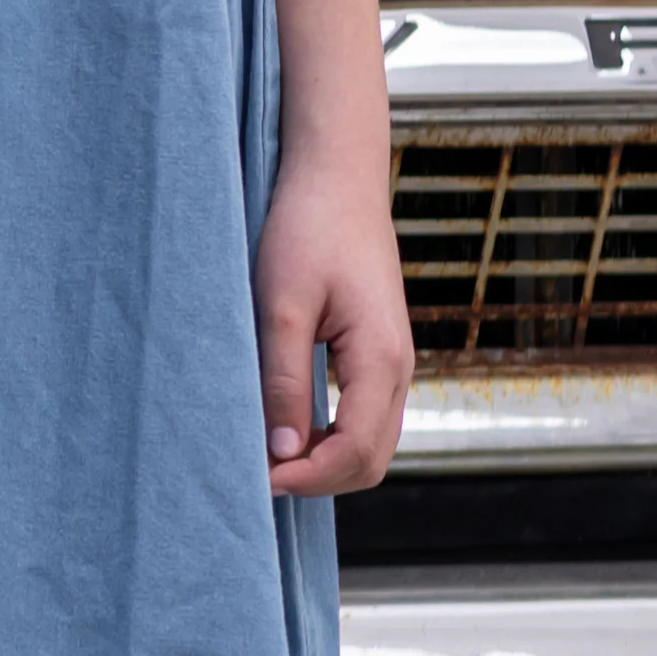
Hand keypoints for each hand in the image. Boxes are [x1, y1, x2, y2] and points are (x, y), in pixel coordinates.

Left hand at [254, 136, 410, 497]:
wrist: (337, 176)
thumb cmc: (308, 227)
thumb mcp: (282, 305)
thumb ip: (284, 379)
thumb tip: (282, 450)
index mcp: (381, 358)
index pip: (355, 452)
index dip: (308, 477)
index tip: (258, 479)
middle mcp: (399, 368)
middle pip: (372, 460)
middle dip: (319, 478)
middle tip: (259, 473)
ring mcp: (393, 361)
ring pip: (372, 442)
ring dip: (325, 460)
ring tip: (269, 453)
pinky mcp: (378, 352)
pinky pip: (366, 416)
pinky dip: (333, 436)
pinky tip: (290, 426)